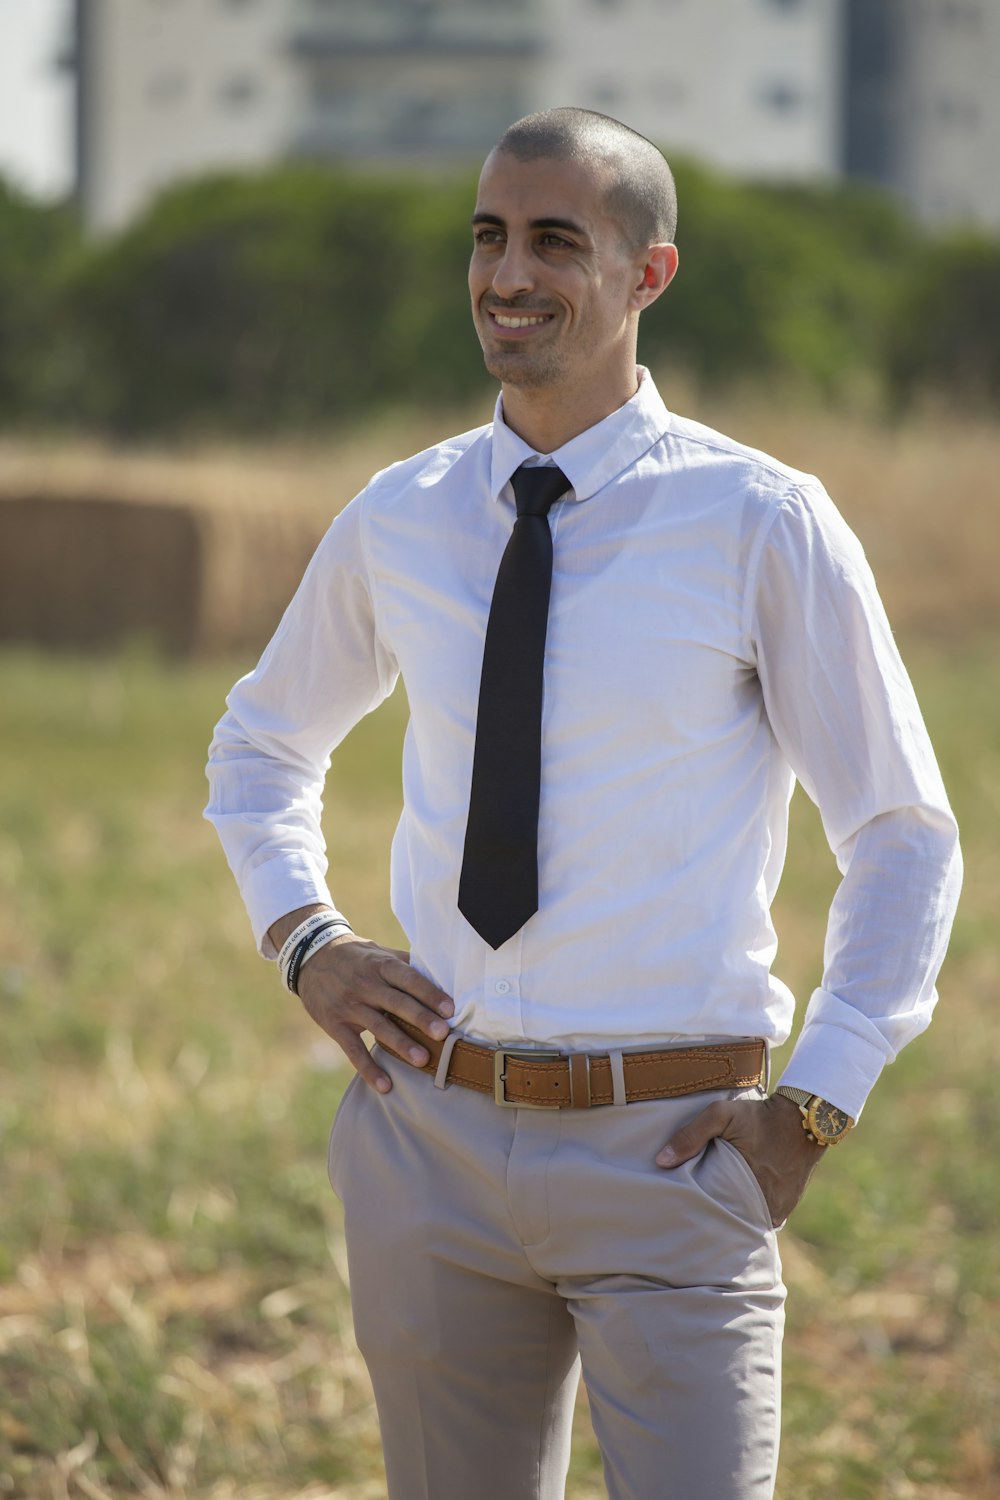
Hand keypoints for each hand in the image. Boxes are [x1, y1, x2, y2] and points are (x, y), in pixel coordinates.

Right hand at [295, 932, 454, 1093]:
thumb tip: (443, 975)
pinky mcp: (335, 1025)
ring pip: (378, 1027)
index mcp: (380, 965)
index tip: (450, 1009)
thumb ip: (406, 964)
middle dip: (420, 1018)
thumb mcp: (379, 952)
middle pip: (396, 1002)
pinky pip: (353, 1050)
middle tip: (443, 1034)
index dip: (429, 993)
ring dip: (401, 1044)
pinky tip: (385, 1085)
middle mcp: (365, 984)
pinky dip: (368, 1069)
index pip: (408, 978)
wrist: (311, 957)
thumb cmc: (357, 957)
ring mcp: (349, 1005)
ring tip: (423, 1060)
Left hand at [655, 1093, 825, 1226]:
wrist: (805, 1117)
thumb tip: (661, 1161)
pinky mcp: (789, 1204)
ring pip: (750, 1221)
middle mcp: (769, 1207)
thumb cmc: (760, 1116)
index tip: (687, 1213)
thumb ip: (691, 1135)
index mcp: (750, 1190)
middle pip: (735, 1223)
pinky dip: (752, 1210)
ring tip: (715, 1208)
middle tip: (697, 1213)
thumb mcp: (721, 1115)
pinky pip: (764, 1215)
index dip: (702, 1217)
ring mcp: (781, 1208)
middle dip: (718, 1219)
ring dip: (736, 1214)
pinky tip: (737, 1201)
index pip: (719, 1219)